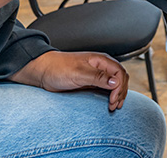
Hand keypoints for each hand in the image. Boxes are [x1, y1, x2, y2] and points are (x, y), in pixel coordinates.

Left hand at [10, 51, 128, 111]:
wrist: (44, 72)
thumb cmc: (58, 68)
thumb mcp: (79, 72)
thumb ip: (98, 77)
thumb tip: (115, 82)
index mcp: (101, 60)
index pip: (119, 73)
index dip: (120, 87)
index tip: (113, 99)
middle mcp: (101, 66)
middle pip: (120, 78)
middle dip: (121, 92)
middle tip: (115, 105)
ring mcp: (97, 75)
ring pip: (115, 84)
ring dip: (118, 95)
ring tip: (114, 106)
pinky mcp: (91, 82)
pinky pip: (106, 89)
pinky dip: (110, 95)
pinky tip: (109, 102)